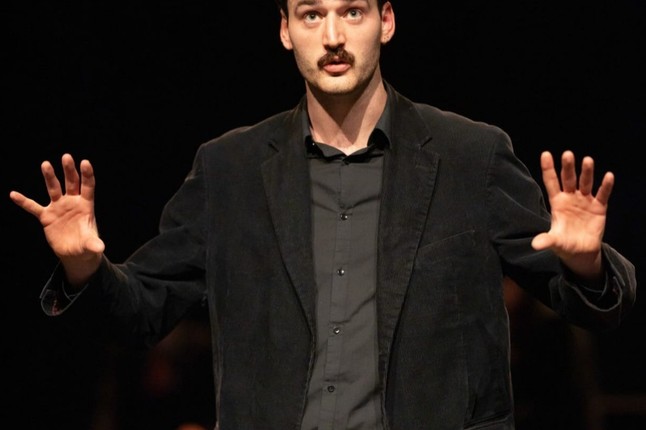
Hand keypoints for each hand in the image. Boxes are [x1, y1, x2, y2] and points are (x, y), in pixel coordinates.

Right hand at [9, 153, 103, 286]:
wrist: (74, 253)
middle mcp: (72, 202)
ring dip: (49, 177)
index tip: (85, 162)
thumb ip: (94, 244)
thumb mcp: (91, 245)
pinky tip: (14, 194)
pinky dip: (24, 202)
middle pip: (71, 183)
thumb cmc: (86, 245)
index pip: (87, 187)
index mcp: (86, 206)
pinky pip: (33, 207)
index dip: (87, 175)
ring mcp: (58, 207)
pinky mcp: (46, 216)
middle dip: (69, 170)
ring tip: (46, 164)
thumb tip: (100, 248)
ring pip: (53, 189)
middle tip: (66, 156)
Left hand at [531, 150, 612, 280]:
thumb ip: (546, 240)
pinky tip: (608, 176)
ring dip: (587, 172)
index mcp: (557, 202)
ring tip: (587, 160)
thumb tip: (535, 245)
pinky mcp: (599, 207)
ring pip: (585, 183)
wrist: (581, 252)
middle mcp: (570, 198)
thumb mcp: (554, 242)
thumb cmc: (564, 243)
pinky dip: (606, 186)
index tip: (545, 154)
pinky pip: (602, 194)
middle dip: (568, 167)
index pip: (551, 182)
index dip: (548, 169)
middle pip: (568, 179)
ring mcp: (585, 201)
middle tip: (567, 154)